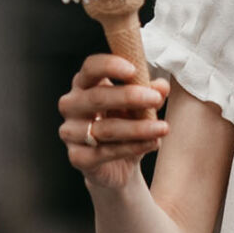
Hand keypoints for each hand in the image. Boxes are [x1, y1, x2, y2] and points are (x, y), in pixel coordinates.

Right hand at [58, 56, 169, 192]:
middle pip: (97, 97)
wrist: (118, 166)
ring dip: (138, 128)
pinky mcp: (77, 157)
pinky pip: (106, 152)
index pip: (90, 68)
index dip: (109, 66)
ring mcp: (71, 132)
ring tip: (163, 128)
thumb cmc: (125, 126)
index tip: (133, 70)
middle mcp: (71, 105)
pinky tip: (152, 143)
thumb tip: (162, 87)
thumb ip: (149, 94)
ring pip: (106, 128)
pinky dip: (132, 148)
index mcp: (84, 84)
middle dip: (129, 97)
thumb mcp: (140, 106)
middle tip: (156, 99)